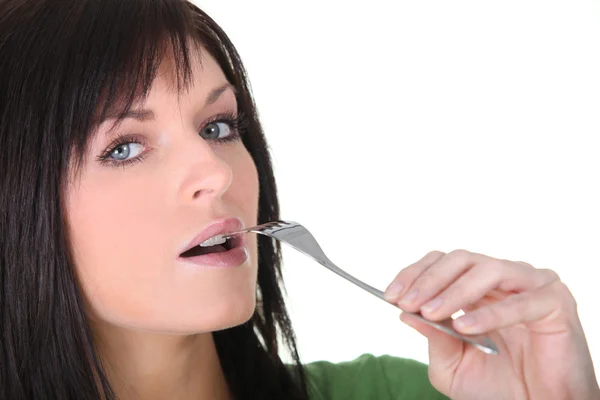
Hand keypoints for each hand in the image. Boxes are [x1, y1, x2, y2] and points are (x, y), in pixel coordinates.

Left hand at [384, 249, 598, 399]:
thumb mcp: (453, 366)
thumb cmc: (500, 388)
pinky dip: (490, 313)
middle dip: (428, 280)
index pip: (443, 263)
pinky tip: (465, 327)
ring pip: (487, 269)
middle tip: (407, 303)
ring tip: (430, 312)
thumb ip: (433, 338)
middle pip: (460, 259)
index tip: (391, 296)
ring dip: (454, 290)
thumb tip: (405, 314)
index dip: (415, 275)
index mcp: (478, 288)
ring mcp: (531, 285)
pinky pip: (520, 301)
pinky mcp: (555, 302)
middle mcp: (504, 279)